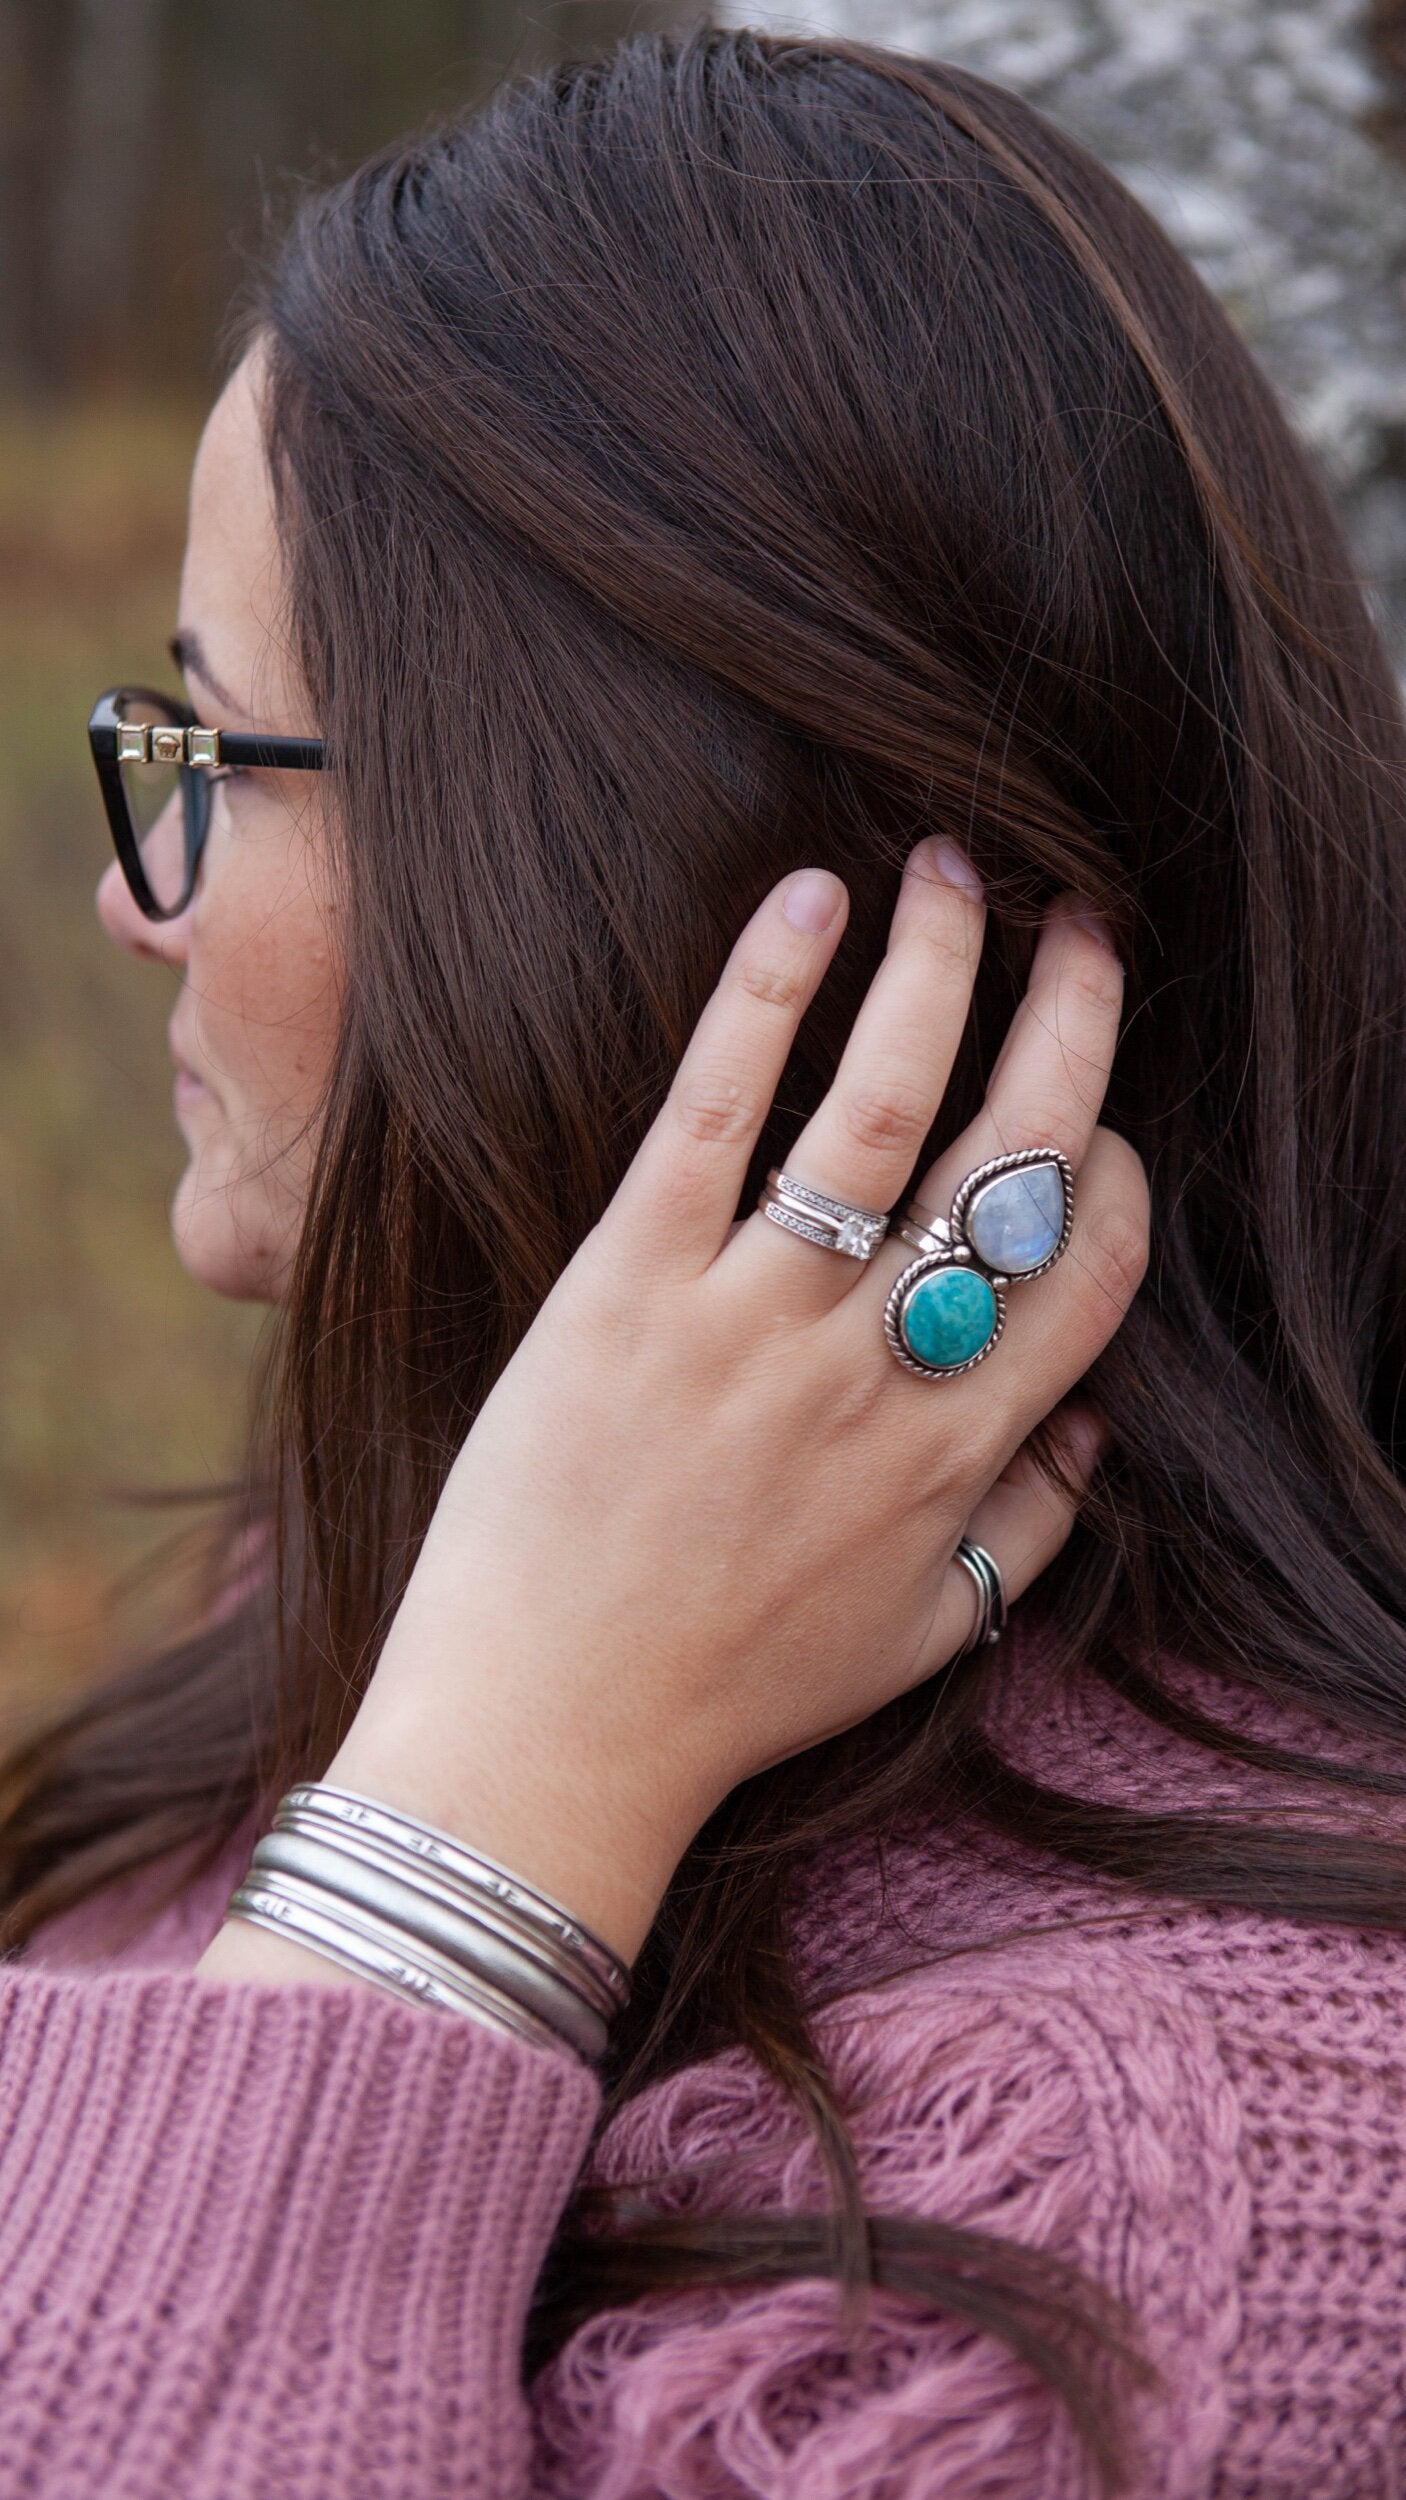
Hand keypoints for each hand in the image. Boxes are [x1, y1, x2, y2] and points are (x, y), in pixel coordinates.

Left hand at [200, 838, 1146, 1986]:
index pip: (1087, 1267)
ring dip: (938, 968)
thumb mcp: (921, 1640)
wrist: (545, 1739)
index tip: (1094, 1120)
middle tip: (1083, 925)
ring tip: (955, 868)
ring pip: (881, 1109)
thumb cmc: (729, 1695)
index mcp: (956, 1454)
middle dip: (1072, 1019)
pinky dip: (765, 999)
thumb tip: (1100, 1427)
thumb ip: (1034, 1534)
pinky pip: (713, 1114)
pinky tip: (809, 902)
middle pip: (1015, 1156)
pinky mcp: (625, 1289)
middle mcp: (875, 1375)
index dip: (1113, 1170)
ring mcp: (750, 1324)